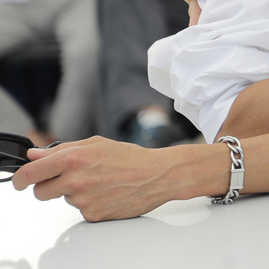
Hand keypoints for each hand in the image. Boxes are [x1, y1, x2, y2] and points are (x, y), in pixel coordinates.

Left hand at [13, 138, 190, 221]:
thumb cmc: (130, 157)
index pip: (31, 174)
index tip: (19, 181)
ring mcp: (84, 200)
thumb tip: (35, 156)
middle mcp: (76, 181)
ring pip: (64, 200)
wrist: (158, 175)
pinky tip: (107, 193)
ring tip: (100, 182)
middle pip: (40, 193)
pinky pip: (81, 210)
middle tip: (67, 179)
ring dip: (75, 192)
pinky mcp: (93, 215)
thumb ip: (62, 150)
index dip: (20, 178)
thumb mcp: (96, 144)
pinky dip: (90, 203)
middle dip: (48, 187)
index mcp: (74, 159)